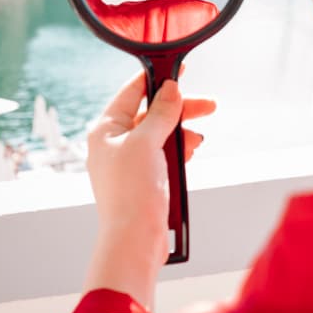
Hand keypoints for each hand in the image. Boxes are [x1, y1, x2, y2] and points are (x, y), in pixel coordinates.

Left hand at [83, 71, 215, 308]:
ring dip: (180, 132)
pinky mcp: (142, 180)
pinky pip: (163, 154)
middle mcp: (114, 143)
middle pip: (150, 114)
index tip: (179, 71)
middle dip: (178, 109)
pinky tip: (191, 151)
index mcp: (105, 129)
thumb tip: (171, 89)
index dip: (156, 79)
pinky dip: (178, 150)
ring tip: (197, 138)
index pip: (132, 92)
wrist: (134, 241)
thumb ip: (161, 113)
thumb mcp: (147, 142)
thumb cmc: (132, 192)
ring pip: (159, 134)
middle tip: (207, 105)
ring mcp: (127, 162)